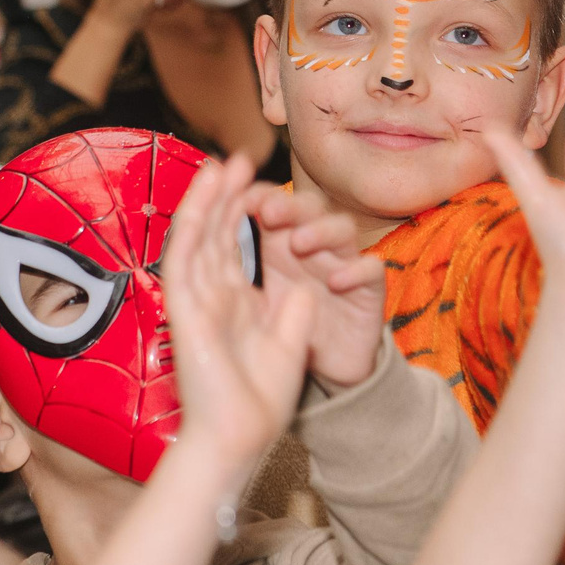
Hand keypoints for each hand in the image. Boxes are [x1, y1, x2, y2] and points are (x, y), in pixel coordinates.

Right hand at [158, 154, 311, 468]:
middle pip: (212, 235)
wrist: (239, 438)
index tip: (258, 185)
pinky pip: (186, 255)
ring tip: (223, 161)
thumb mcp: (289, 346)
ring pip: (196, 236)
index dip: (242, 215)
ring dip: (209, 197)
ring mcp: (194, 301)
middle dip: (225, 196)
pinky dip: (195, 220)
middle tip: (238, 160)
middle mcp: (209, 298)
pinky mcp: (185, 309)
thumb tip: (303, 287)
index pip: (232, 250)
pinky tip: (208, 190)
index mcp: (230, 306)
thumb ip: (294, 313)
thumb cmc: (258, 403)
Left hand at [243, 184, 387, 388]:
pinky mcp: (369, 292)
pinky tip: (337, 281)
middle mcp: (315, 247)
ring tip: (299, 243)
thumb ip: (229, 271)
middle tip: (268, 212)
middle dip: (287, 204)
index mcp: (281, 244)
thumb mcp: (250, 298)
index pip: (271, 204)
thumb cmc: (287, 327)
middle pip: (308, 207)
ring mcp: (344, 264)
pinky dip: (357, 269)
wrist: (327, 369)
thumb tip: (193, 241)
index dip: (257, 195)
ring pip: (342, 228)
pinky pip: (371, 269)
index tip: (238, 196)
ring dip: (321, 229)